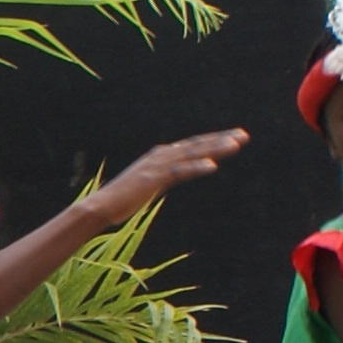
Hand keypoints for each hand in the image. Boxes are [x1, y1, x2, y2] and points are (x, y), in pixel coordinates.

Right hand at [78, 129, 246, 226]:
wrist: (99, 207)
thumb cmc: (121, 200)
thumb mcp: (147, 185)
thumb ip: (161, 178)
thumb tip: (169, 178)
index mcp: (159, 157)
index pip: (192, 146)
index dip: (214, 141)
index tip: (234, 138)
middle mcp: (160, 156)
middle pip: (196, 145)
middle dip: (221, 139)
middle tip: (243, 135)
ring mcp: (156, 166)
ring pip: (191, 154)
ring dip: (214, 148)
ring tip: (236, 145)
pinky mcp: (152, 179)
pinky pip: (179, 172)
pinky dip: (195, 167)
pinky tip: (212, 166)